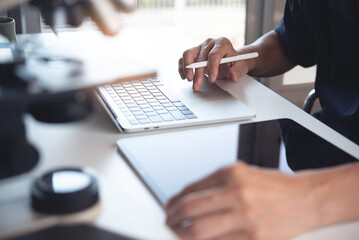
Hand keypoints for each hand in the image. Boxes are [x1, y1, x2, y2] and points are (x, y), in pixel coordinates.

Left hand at [165, 161, 319, 239]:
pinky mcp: (256, 238)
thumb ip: (213, 183)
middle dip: (173, 219)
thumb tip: (186, 196)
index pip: (191, 190)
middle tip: (168, 222)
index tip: (169, 208)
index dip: (175, 202)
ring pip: (200, 232)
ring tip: (177, 233)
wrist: (308, 198)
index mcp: (232, 174)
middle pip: (191, 211)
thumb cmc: (275, 186)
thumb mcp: (242, 173)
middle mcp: (238, 193)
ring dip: (182, 234)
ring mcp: (247, 218)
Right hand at [178, 38, 252, 90]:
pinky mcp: (193, 52)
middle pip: (200, 57)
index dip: (212, 68)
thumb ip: (237, 71)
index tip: (212, 80)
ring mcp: (200, 46)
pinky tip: (184, 76)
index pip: (214, 55)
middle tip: (197, 85)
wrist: (229, 59)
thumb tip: (233, 76)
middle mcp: (210, 43)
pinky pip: (183, 58)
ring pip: (188, 54)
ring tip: (189, 80)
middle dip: (198, 73)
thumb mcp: (240, 66)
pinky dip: (182, 67)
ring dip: (186, 68)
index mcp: (222, 43)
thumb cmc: (233, 62)